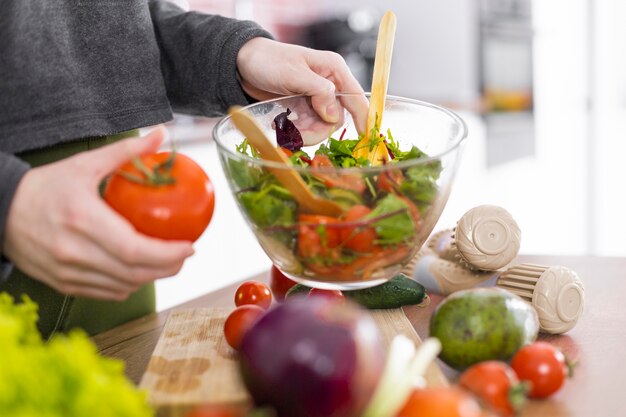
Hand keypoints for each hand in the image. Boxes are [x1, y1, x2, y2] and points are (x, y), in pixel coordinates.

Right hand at [2, 128, 194, 300]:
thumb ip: (126, 151)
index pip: (135, 249)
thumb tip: (162, 134)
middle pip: (134, 272)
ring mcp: (67, 272)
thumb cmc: (44, 186)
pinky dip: (128, 284)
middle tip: (184, 255)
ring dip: (151, 277)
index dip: (168, 253)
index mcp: (83, 220)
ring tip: (167, 262)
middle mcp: (75, 251)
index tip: (190, 245)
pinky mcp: (63, 284)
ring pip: (123, 286)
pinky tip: (138, 270)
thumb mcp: (84, 164)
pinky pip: (106, 292)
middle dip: (168, 267)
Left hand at [237, 37, 368, 134]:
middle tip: (297, 134)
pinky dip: (297, 131)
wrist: (244, 64)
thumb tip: (334, 114)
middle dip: (318, 130)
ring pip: (322, 126)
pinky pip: (309, 127)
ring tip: (285, 128)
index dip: (363, 118)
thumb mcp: (294, 73)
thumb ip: (318, 92)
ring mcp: (317, 98)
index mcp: (334, 70)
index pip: (356, 97)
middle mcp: (329, 85)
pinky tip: (282, 125)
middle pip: (336, 118)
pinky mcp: (304, 108)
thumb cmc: (269, 61)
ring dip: (305, 132)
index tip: (365, 137)